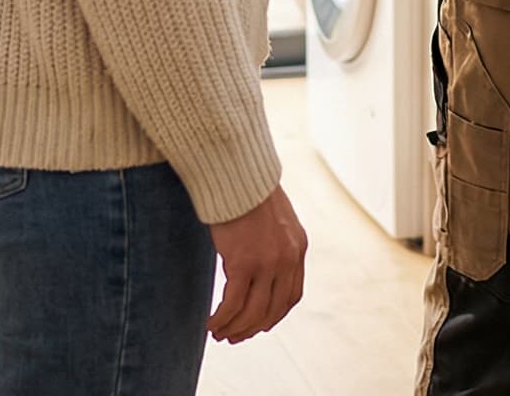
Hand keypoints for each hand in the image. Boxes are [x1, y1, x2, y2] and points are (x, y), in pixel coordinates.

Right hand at [207, 182, 306, 343]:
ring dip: (235, 328)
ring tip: (219, 333)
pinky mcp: (243, 263)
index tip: (258, 324)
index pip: (291, 296)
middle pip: (272, 310)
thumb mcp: (277, 221)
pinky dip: (221, 319)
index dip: (274, 315)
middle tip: (234, 336)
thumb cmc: (251, 194)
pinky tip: (210, 323)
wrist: (239, 174)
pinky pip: (232, 305)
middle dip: (252, 328)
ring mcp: (267, 263)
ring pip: (252, 313)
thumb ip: (278, 245)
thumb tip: (264, 269)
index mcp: (298, 248)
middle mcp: (287, 259)